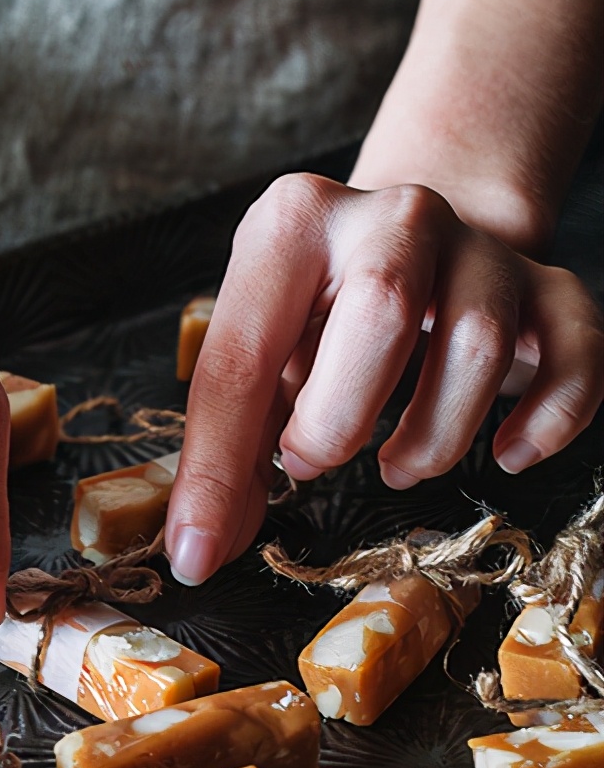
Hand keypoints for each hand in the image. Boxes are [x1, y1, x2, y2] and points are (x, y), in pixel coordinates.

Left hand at [165, 174, 603, 584]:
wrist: (410, 244)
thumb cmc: (315, 318)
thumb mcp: (256, 364)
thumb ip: (228, 449)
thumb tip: (204, 548)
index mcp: (292, 226)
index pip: (245, 357)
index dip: (218, 468)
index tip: (201, 552)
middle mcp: (394, 215)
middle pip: (385, 310)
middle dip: (339, 420)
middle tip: (314, 461)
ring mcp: (479, 247)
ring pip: (481, 343)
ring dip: (433, 437)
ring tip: (397, 463)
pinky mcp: (548, 286)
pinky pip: (578, 350)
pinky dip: (548, 419)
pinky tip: (504, 453)